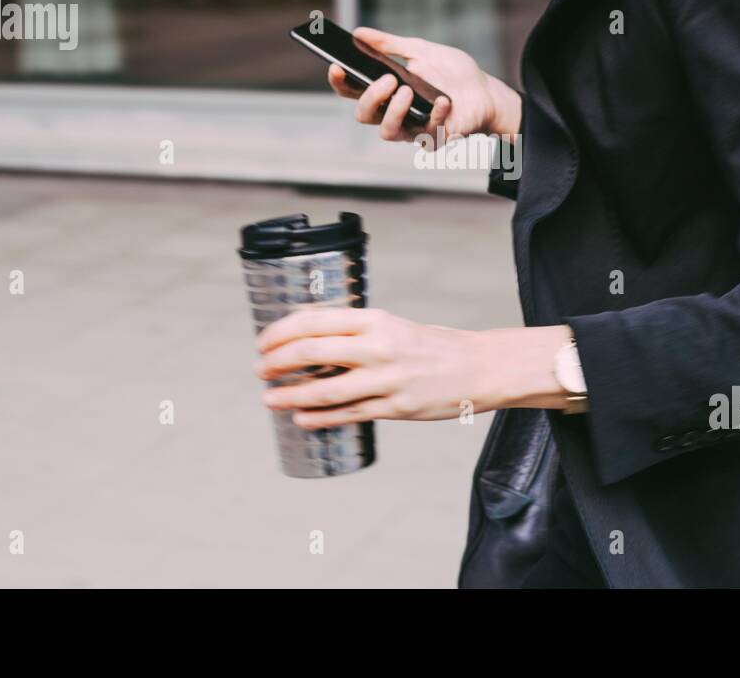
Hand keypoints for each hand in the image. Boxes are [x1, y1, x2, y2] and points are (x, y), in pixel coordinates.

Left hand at [255, 308, 571, 428]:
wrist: (478, 367)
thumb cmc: (433, 346)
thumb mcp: (392, 325)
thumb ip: (356, 332)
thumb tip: (310, 339)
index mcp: (375, 320)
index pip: (314, 321)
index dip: (281, 333)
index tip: (263, 343)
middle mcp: (377, 347)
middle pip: (310, 352)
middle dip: (276, 363)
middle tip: (261, 370)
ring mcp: (385, 380)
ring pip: (323, 390)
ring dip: (289, 396)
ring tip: (269, 399)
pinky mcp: (394, 408)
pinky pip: (347, 414)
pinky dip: (319, 418)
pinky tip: (301, 419)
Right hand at [326, 27, 520, 142]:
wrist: (485, 91)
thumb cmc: (451, 73)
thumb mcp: (420, 51)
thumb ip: (389, 45)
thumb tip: (358, 33)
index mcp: (386, 92)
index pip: (352, 91)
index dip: (340, 82)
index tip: (337, 66)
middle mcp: (393, 113)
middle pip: (363, 114)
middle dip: (371, 97)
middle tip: (388, 79)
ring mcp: (412, 130)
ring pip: (386, 132)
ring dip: (394, 111)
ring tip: (407, 90)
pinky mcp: (434, 140)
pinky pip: (427, 134)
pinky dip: (435, 114)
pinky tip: (443, 100)